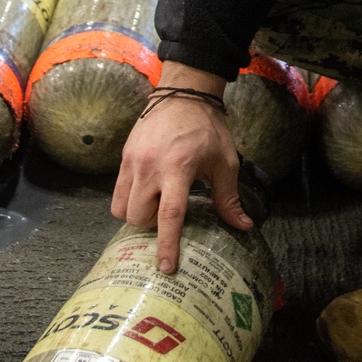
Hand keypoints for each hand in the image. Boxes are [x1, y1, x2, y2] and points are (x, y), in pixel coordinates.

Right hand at [111, 61, 250, 271]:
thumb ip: (228, 198)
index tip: (167, 267)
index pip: (169, 215)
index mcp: (178, 168)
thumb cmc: (207, 128)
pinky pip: (117, 192)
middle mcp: (150, 166)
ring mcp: (133, 161)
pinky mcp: (124, 157)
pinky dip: (129, 200)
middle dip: (151, 227)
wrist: (183, 94)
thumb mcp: (225, 162)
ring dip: (137, 215)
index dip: (168, 245)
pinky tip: (146, 194)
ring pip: (121, 208)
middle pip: (138, 217)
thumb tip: (243, 226)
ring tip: (156, 204)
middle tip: (168, 217)